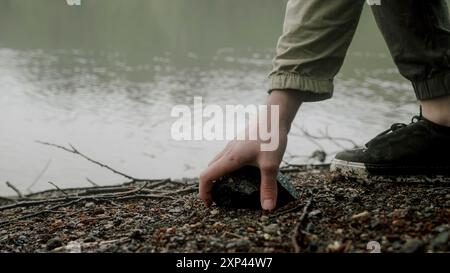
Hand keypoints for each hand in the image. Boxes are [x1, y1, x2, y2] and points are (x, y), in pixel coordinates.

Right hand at [199, 90, 302, 209]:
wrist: (275, 115)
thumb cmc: (271, 137)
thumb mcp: (271, 164)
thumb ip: (268, 186)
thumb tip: (267, 208)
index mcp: (230, 159)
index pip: (206, 177)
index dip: (204, 192)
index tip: (210, 205)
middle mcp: (228, 152)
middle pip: (210, 171)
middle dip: (211, 186)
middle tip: (221, 199)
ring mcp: (233, 146)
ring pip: (218, 163)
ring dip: (219, 177)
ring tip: (232, 189)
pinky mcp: (239, 143)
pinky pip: (226, 158)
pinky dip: (228, 169)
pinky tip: (244, 173)